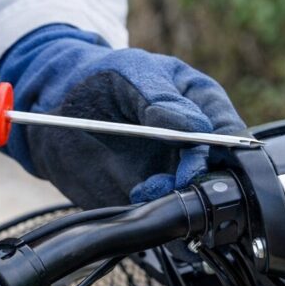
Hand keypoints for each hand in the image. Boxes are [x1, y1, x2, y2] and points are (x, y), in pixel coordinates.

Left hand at [0, 25, 244, 207]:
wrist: (57, 105)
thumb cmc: (102, 78)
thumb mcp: (131, 73)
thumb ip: (162, 98)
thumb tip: (195, 126)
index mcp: (202, 102)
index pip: (228, 131)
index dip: (219, 146)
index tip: (198, 154)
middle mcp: (196, 141)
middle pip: (219, 170)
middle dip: (199, 177)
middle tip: (176, 179)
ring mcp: (175, 170)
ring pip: (195, 195)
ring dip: (177, 198)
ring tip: (146, 188)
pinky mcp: (152, 195)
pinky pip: (165, 212)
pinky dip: (156, 212)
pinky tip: (137, 197)